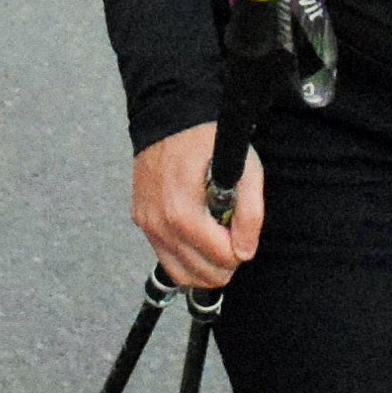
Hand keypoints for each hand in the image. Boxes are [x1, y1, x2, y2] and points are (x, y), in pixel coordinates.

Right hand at [131, 122, 270, 290]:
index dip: (241, 250)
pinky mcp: (141, 221)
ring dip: (205, 269)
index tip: (242, 232)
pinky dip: (186, 260)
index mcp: (183, 212)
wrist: (169, 118)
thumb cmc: (207, 141)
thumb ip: (250, 213)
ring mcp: (147, 224)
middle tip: (233, 239)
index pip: (221, 258)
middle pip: (201, 272)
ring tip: (218, 245)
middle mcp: (159, 223)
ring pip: (181, 274)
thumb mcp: (245, 169)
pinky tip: (199, 241)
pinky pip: (166, 258)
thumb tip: (245, 250)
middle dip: (225, 263)